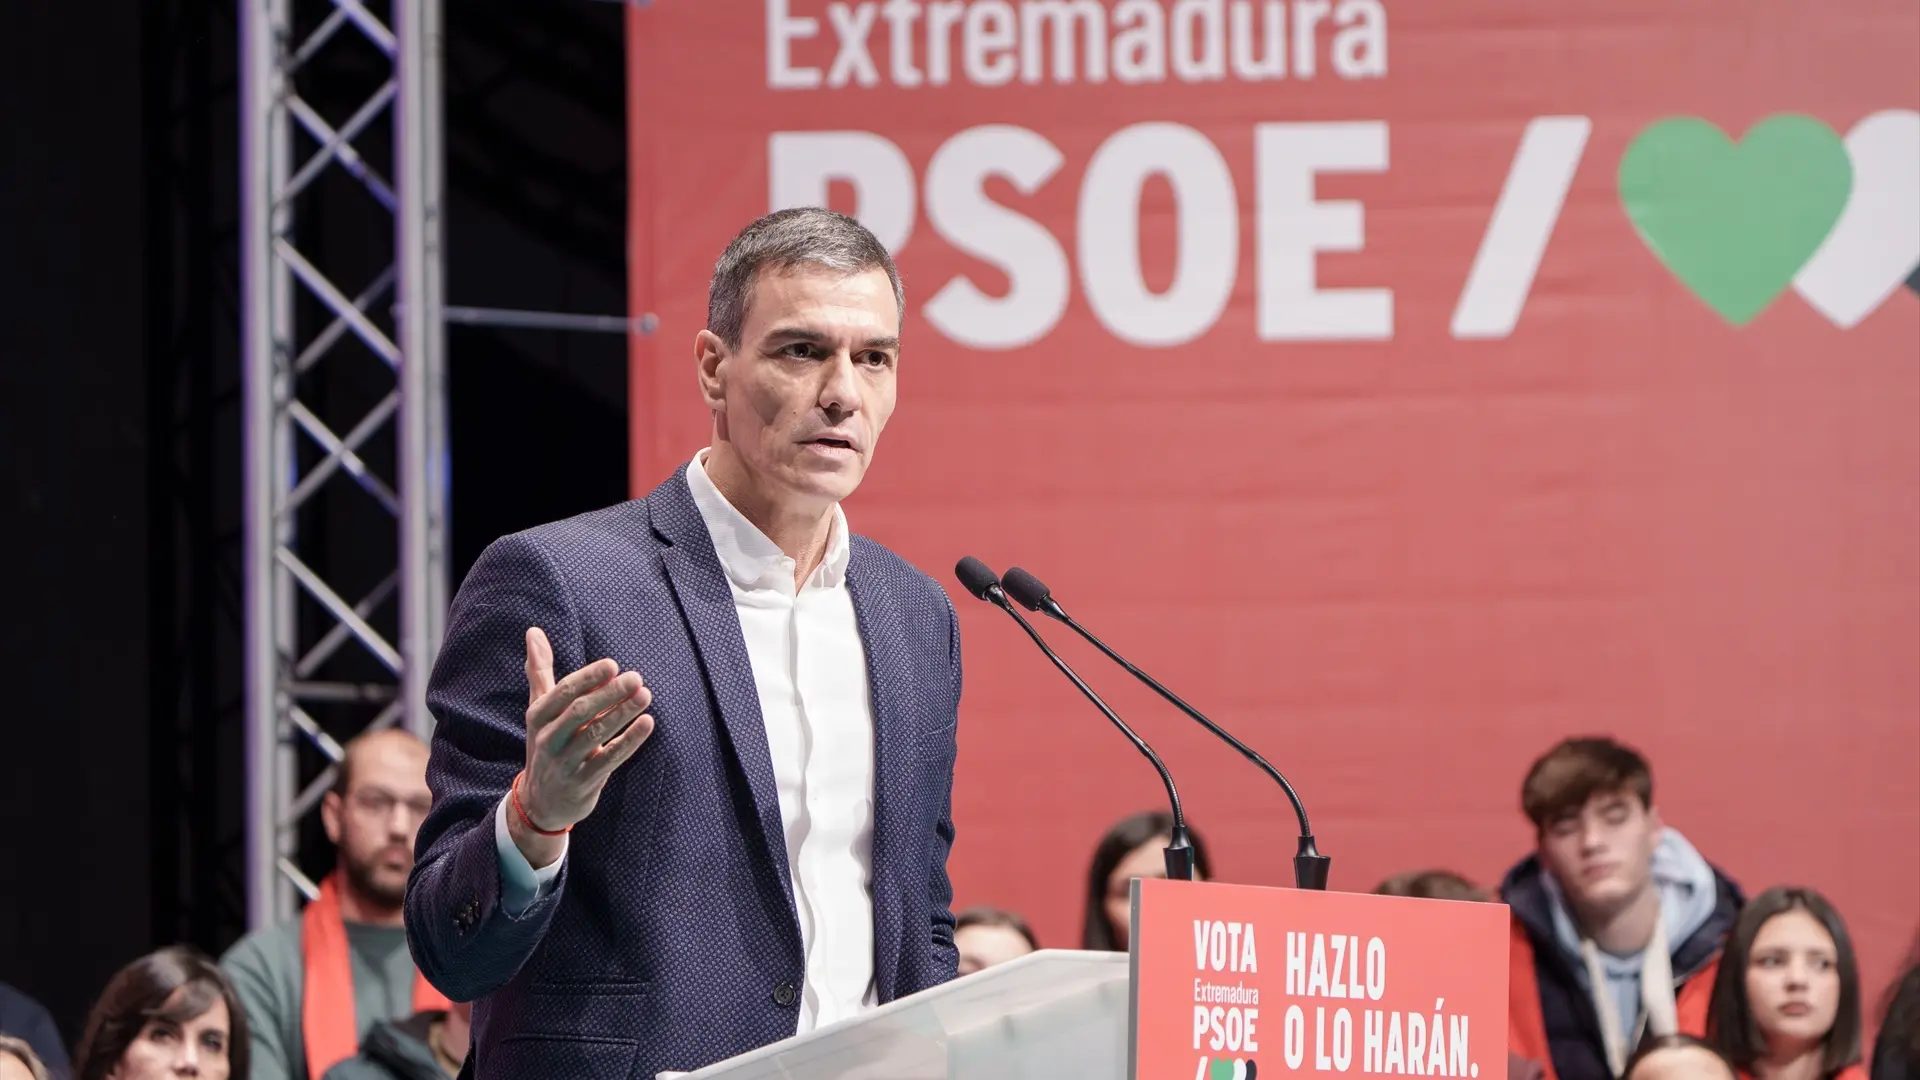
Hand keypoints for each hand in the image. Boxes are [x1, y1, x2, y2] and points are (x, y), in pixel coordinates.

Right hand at [510, 627, 653, 862]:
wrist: (541, 802)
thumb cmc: (547, 744)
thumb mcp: (539, 709)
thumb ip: (540, 671)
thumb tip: (533, 631)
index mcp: (539, 717)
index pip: (563, 693)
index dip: (588, 678)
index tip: (612, 665)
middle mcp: (548, 739)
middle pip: (580, 712)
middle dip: (609, 693)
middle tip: (636, 677)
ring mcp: (565, 763)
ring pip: (596, 734)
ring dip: (622, 713)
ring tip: (645, 695)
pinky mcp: (583, 782)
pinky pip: (608, 760)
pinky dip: (628, 741)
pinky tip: (647, 723)